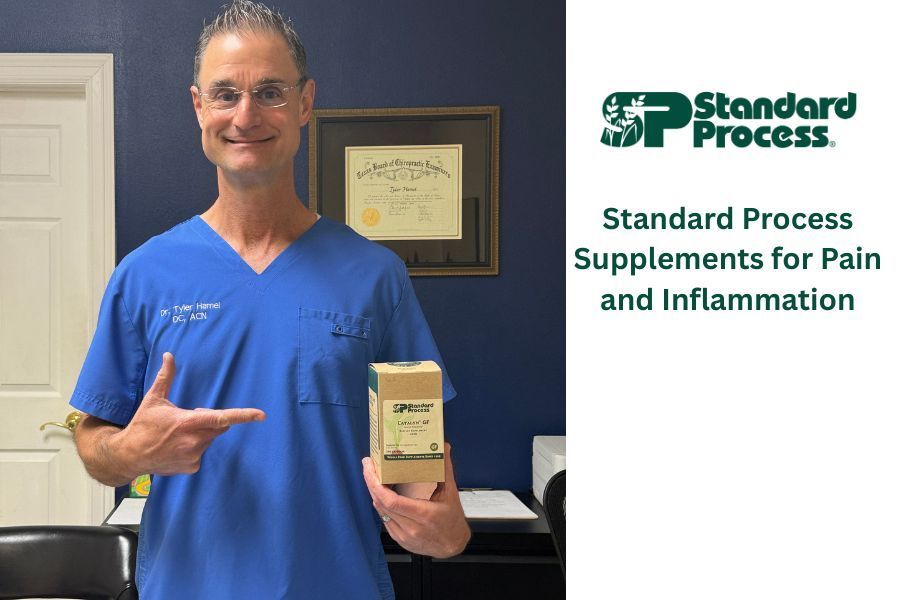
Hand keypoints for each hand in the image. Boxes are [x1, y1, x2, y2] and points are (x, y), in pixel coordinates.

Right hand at [112, 352, 264, 475]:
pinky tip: (175, 448)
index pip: (223, 417)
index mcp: (189, 422)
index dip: (244, 415)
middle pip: (218, 426)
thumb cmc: (142, 425)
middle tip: (187, 420)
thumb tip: (169, 355)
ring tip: (176, 435)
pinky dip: (193, 449)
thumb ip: (166, 377)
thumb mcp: (154, 399)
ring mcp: (194, 455)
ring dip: (200, 435)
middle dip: (209, 420)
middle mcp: (195, 440)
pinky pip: (200, 453)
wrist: (128, 455)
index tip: (261, 415)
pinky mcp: (192, 466)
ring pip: (209, 440)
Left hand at [362, 442, 470, 557]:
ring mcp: (404, 535)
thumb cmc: (452, 519)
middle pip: (382, 504)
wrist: (453, 544)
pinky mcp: (400, 539)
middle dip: (371, 483)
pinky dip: (381, 506)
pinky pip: (385, 520)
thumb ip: (446, 469)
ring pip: (381, 512)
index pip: (391, 500)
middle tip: (368, 467)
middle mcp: (412, 527)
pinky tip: (380, 495)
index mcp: (424, 514)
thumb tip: (444, 447)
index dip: (376, 484)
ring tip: (373, 477)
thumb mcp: (451, 493)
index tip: (370, 468)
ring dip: (374, 494)